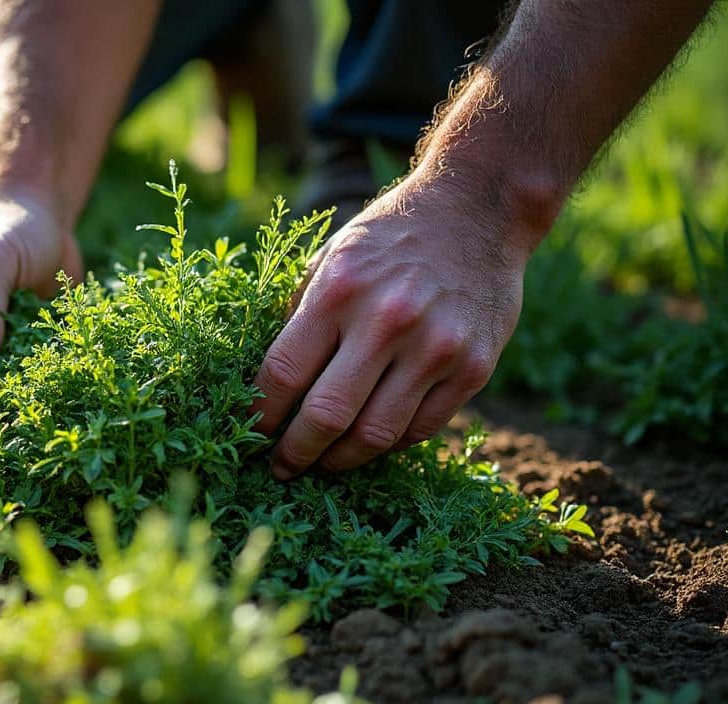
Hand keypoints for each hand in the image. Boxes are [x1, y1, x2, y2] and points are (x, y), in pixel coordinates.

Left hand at [250, 176, 530, 477]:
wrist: (476, 211)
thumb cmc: (389, 239)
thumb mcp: (331, 259)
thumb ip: (301, 318)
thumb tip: (267, 388)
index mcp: (338, 291)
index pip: (282, 374)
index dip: (260, 415)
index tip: (251, 434)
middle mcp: (387, 321)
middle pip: (326, 415)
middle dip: (294, 452)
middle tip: (280, 468)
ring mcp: (435, 348)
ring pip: (375, 435)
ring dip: (341, 460)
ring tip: (324, 462)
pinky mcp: (473, 368)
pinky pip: (420, 429)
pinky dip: (388, 444)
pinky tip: (369, 440)